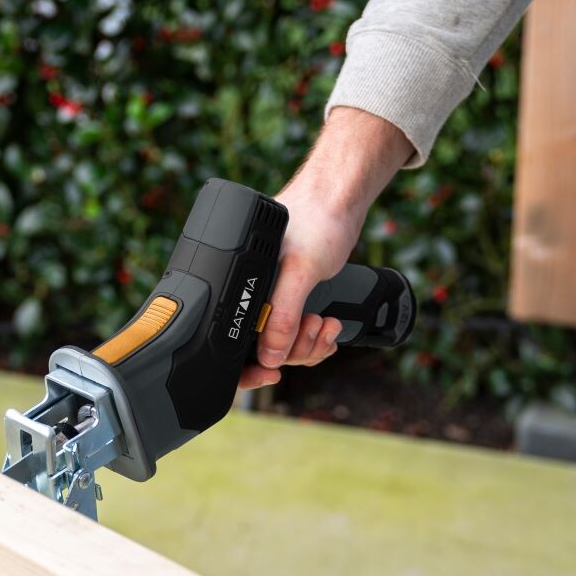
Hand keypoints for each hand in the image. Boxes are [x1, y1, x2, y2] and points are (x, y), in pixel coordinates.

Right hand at [240, 187, 361, 389]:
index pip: (234, 346)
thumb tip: (268, 354)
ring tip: (326, 322)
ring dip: (309, 343)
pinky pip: (298, 336)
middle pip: (264, 351)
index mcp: (240, 290)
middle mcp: (252, 297)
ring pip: (284, 347)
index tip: (272, 373)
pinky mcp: (291, 302)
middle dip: (295, 348)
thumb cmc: (317, 222)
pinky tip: (329, 323)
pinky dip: (316, 338)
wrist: (340, 201)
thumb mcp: (300, 272)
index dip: (251, 367)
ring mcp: (272, 301)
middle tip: (315, 325)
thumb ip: (282, 314)